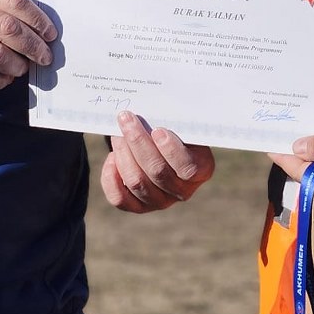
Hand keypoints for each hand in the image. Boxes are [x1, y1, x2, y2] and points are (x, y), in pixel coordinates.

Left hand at [101, 111, 215, 212]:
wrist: (161, 141)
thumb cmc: (174, 126)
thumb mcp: (183, 121)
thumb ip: (176, 117)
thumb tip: (157, 107)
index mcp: (202, 169)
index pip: (188, 168)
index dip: (172, 150)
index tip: (158, 129)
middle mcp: (183, 190)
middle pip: (157, 172)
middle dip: (138, 142)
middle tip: (126, 118)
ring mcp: (161, 201)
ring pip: (137, 182)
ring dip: (123, 154)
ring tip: (118, 133)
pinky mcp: (139, 206)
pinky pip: (120, 198)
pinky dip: (111, 177)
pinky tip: (112, 158)